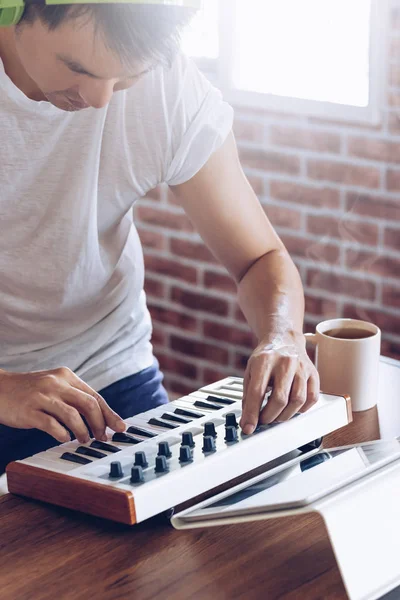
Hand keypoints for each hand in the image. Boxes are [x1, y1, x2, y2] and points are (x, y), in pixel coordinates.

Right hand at [0, 367, 125, 443]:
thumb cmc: (29, 391)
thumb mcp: (54, 386)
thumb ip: (73, 398)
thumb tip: (100, 418)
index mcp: (66, 376)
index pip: (94, 396)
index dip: (109, 414)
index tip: (120, 427)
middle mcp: (56, 383)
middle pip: (89, 404)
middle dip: (100, 424)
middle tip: (102, 438)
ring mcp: (42, 396)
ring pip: (73, 415)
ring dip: (83, 431)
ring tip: (84, 440)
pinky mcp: (29, 411)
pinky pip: (52, 425)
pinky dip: (62, 434)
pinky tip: (64, 438)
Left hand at [240, 333, 319, 434]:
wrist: (284, 339)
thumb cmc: (266, 357)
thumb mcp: (250, 371)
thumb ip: (248, 395)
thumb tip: (247, 421)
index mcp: (265, 360)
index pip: (257, 391)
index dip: (252, 413)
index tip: (249, 427)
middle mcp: (285, 362)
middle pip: (280, 399)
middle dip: (269, 416)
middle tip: (263, 420)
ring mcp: (302, 367)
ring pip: (297, 400)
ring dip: (285, 415)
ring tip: (276, 416)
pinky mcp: (313, 373)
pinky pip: (311, 398)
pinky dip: (301, 409)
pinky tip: (292, 408)